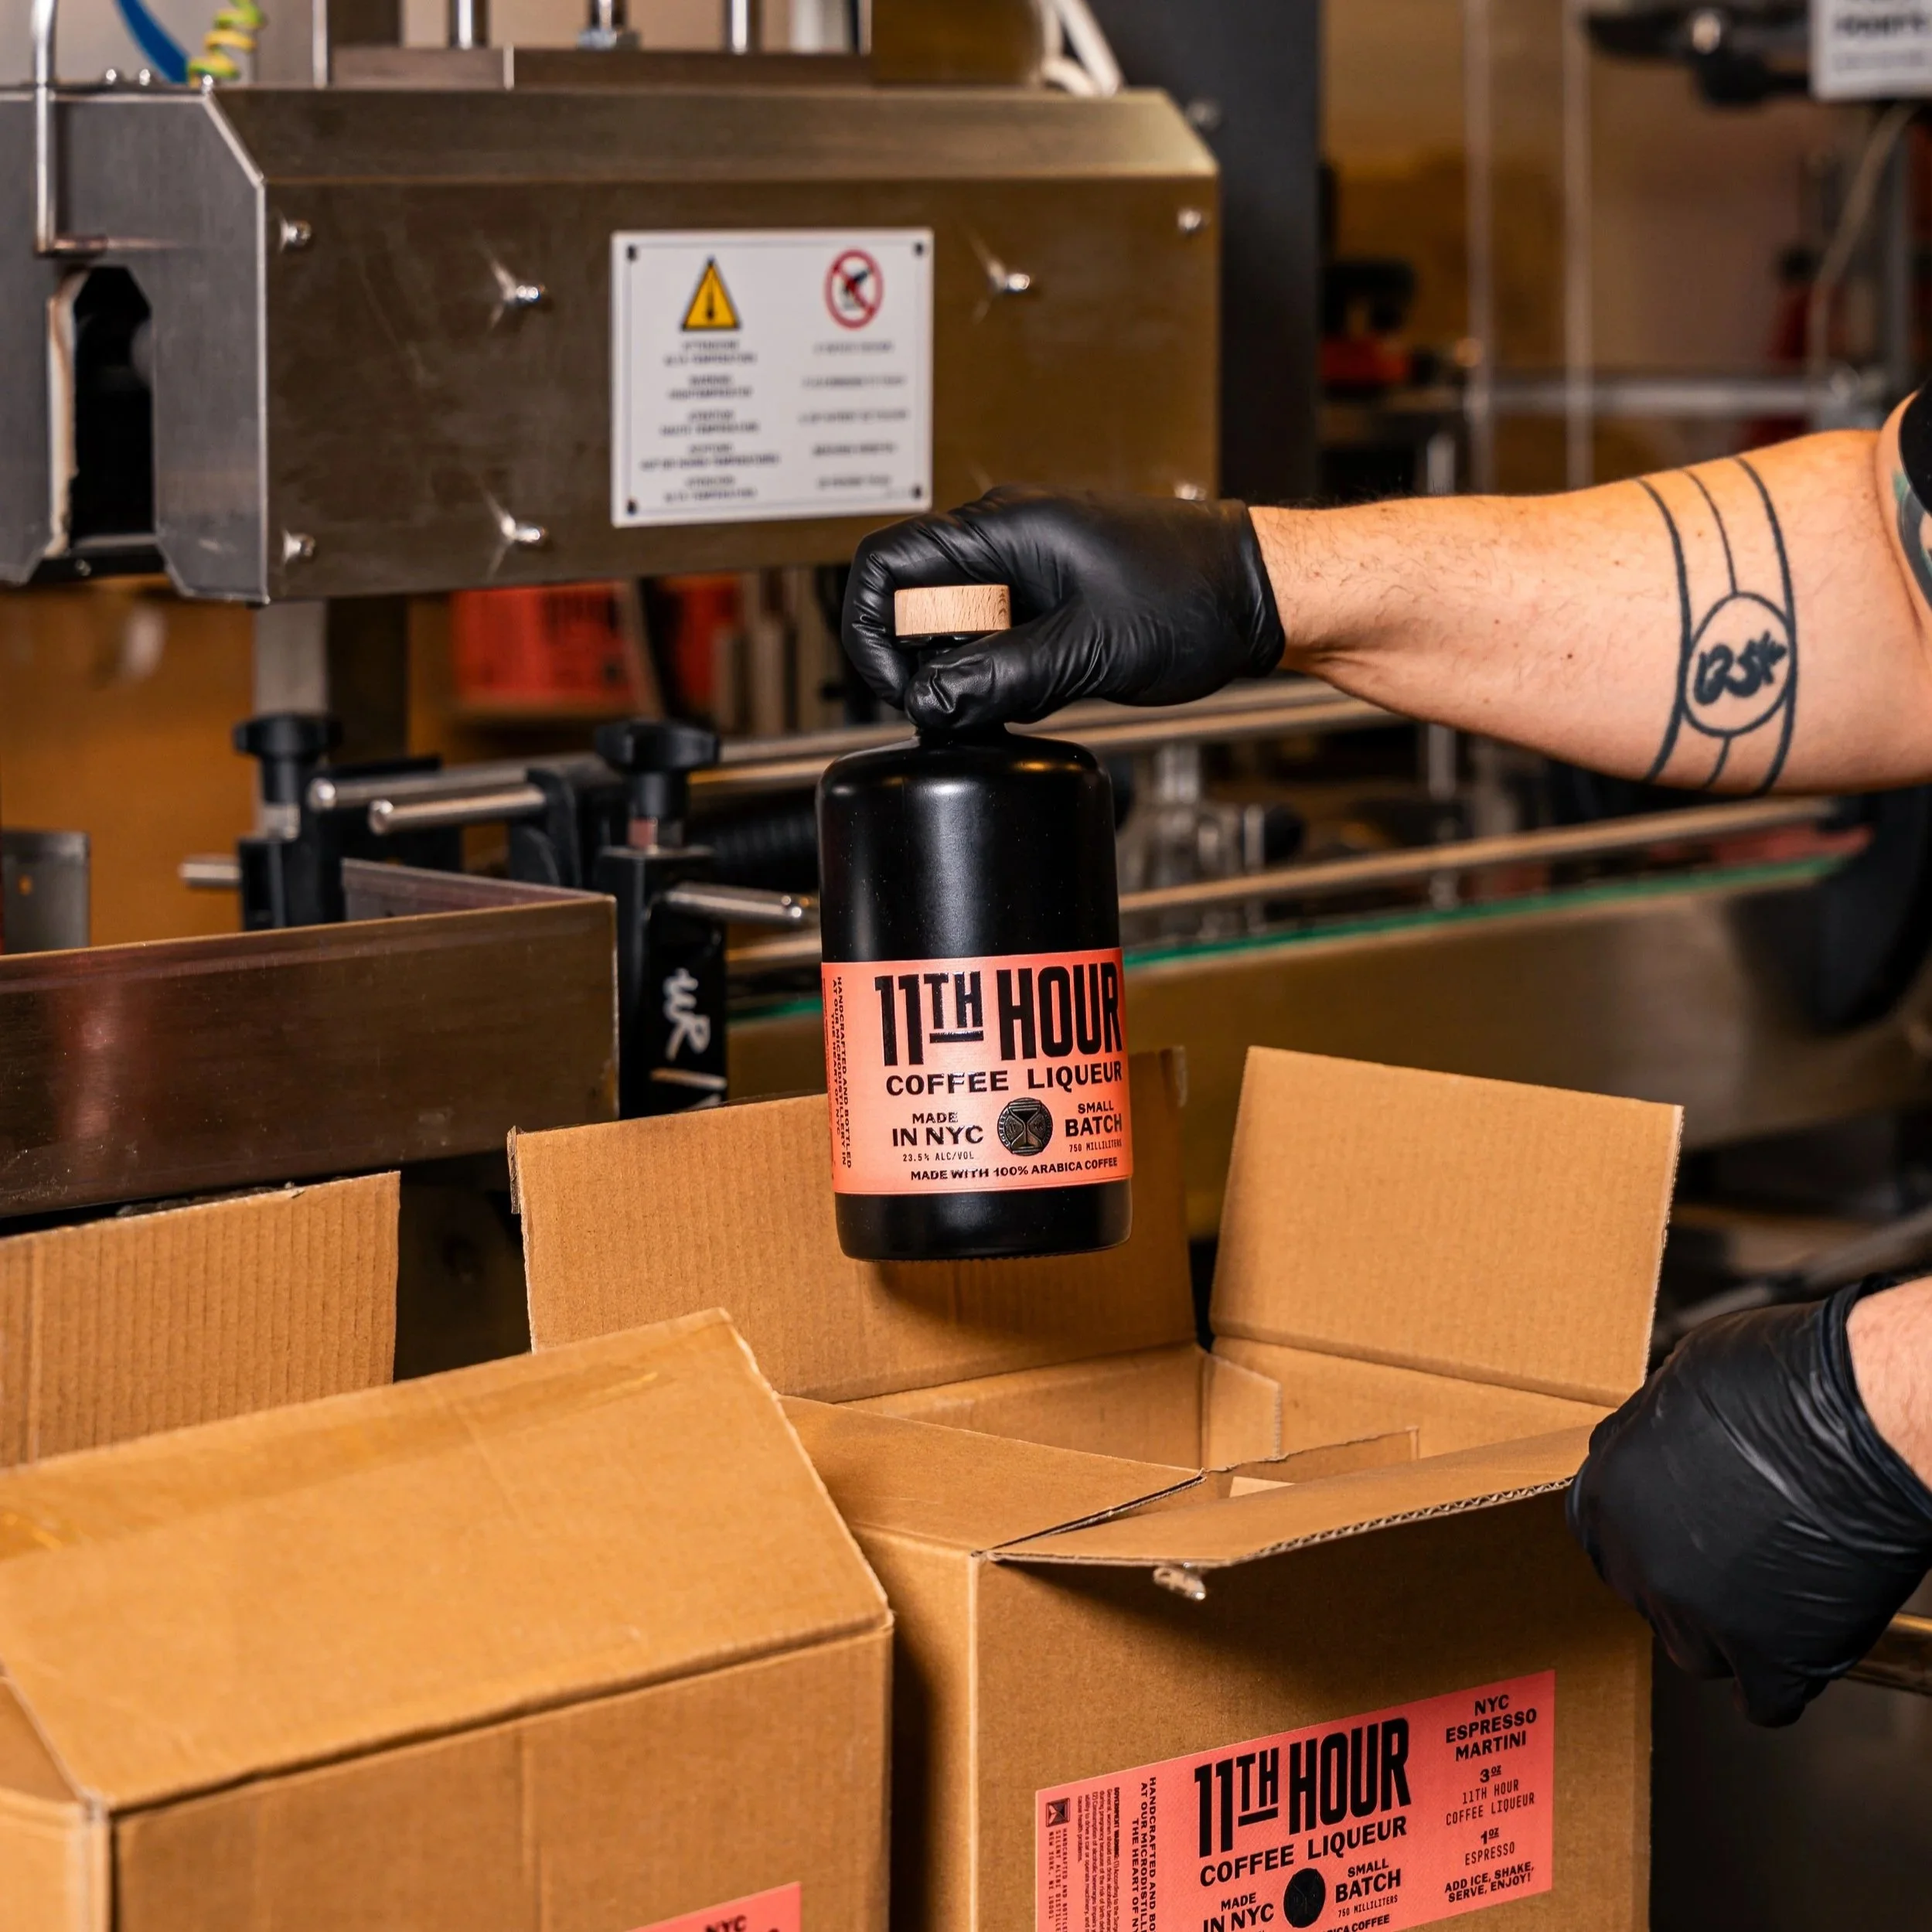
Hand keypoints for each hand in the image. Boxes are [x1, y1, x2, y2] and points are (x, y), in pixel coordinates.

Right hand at [842, 487, 1286, 731]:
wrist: (1260, 592)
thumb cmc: (1194, 595)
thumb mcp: (1086, 650)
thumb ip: (998, 677)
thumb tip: (930, 701)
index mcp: (1002, 529)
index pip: (886, 563)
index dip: (871, 631)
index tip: (900, 687)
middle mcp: (1006, 540)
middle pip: (914, 601)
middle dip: (925, 662)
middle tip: (961, 707)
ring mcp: (1028, 570)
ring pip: (956, 627)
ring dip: (970, 673)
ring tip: (1019, 697)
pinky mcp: (1051, 600)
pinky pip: (997, 639)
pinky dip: (1004, 675)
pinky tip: (1044, 692)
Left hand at [1567, 1280, 1931, 1725]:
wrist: (1863, 1420)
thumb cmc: (1786, 1384)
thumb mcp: (1680, 1383)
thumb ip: (1652, 1434)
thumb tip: (1658, 1452)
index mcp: (1608, 1491)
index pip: (1604, 1537)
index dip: (1645, 1538)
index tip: (1674, 1537)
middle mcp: (1639, 1558)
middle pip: (1648, 1595)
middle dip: (1684, 1583)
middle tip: (1731, 1564)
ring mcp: (1698, 1615)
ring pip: (1697, 1651)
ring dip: (1728, 1635)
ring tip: (1771, 1598)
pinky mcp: (1766, 1661)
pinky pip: (1764, 1700)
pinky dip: (1784, 1681)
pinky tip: (1801, 1650)